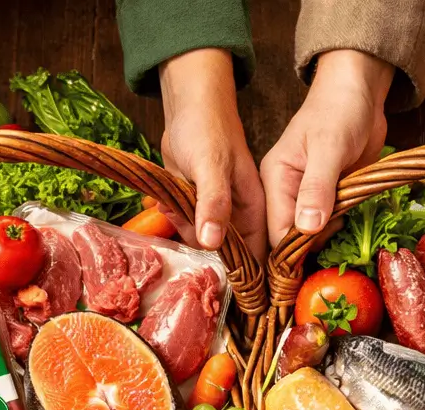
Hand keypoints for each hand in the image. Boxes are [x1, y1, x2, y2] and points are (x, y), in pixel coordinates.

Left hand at [158, 49, 265, 261]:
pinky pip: (187, 228)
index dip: (245, 277)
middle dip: (202, 246)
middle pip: (226, 255)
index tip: (225, 288)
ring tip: (174, 203)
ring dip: (184, 229)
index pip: (257, 257)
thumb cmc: (207, 130)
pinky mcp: (197, 209)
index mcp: (255, 211)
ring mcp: (217, 214)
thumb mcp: (211, 167)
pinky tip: (167, 201)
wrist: (187, 107)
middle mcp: (239, 217)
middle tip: (184, 218)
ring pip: (203, 243)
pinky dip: (175, 219)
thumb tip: (212, 243)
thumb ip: (214, 204)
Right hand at [260, 50, 393, 248]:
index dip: (290, 256)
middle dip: (310, 250)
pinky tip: (349, 219)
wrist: (360, 94)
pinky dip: (338, 231)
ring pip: (310, 238)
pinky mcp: (324, 201)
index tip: (309, 272)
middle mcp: (284, 194)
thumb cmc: (340, 111)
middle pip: (289, 241)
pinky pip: (327, 229)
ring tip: (346, 220)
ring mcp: (304, 199)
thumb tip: (306, 229)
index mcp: (274, 180)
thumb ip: (316, 188)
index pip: (276, 233)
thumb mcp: (329, 147)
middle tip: (336, 244)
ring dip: (329, 239)